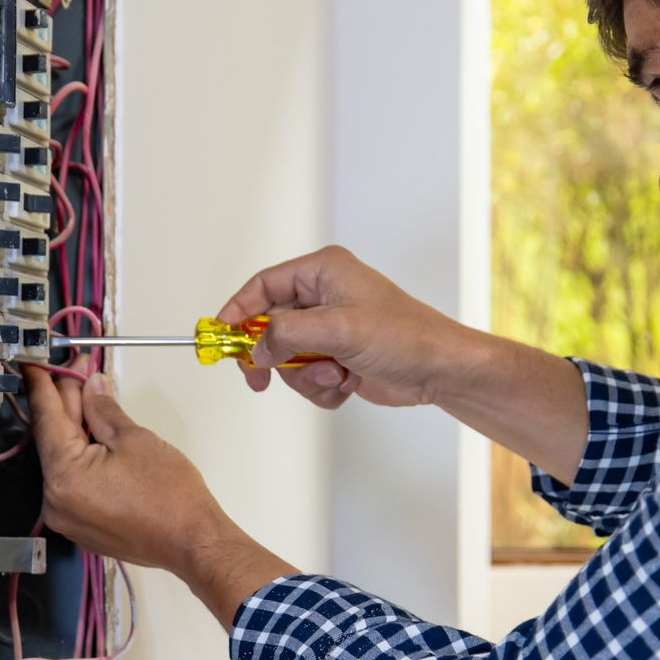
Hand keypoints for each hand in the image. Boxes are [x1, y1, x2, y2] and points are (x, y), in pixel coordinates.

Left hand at [22, 361, 299, 628]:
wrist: (192, 541)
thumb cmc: (169, 493)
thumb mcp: (134, 439)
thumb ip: (103, 409)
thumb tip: (90, 386)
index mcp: (63, 475)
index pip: (46, 419)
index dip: (42, 386)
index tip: (35, 363)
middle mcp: (54, 500)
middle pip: (54, 439)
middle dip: (68, 403)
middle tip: (81, 371)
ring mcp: (66, 516)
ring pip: (64, 460)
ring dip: (77, 428)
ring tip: (93, 399)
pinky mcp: (81, 525)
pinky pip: (73, 481)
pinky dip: (82, 456)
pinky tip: (97, 435)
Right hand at [218, 245, 476, 409]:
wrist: (439, 370)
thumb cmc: (403, 337)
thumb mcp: (338, 329)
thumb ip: (288, 334)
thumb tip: (256, 348)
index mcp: (323, 271)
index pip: (264, 285)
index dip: (238, 310)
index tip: (220, 337)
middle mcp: (325, 296)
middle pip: (270, 326)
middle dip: (276, 356)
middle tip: (261, 379)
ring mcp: (331, 329)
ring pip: (287, 358)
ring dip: (307, 376)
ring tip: (337, 375)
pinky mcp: (338, 358)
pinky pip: (308, 378)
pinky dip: (323, 387)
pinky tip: (348, 383)